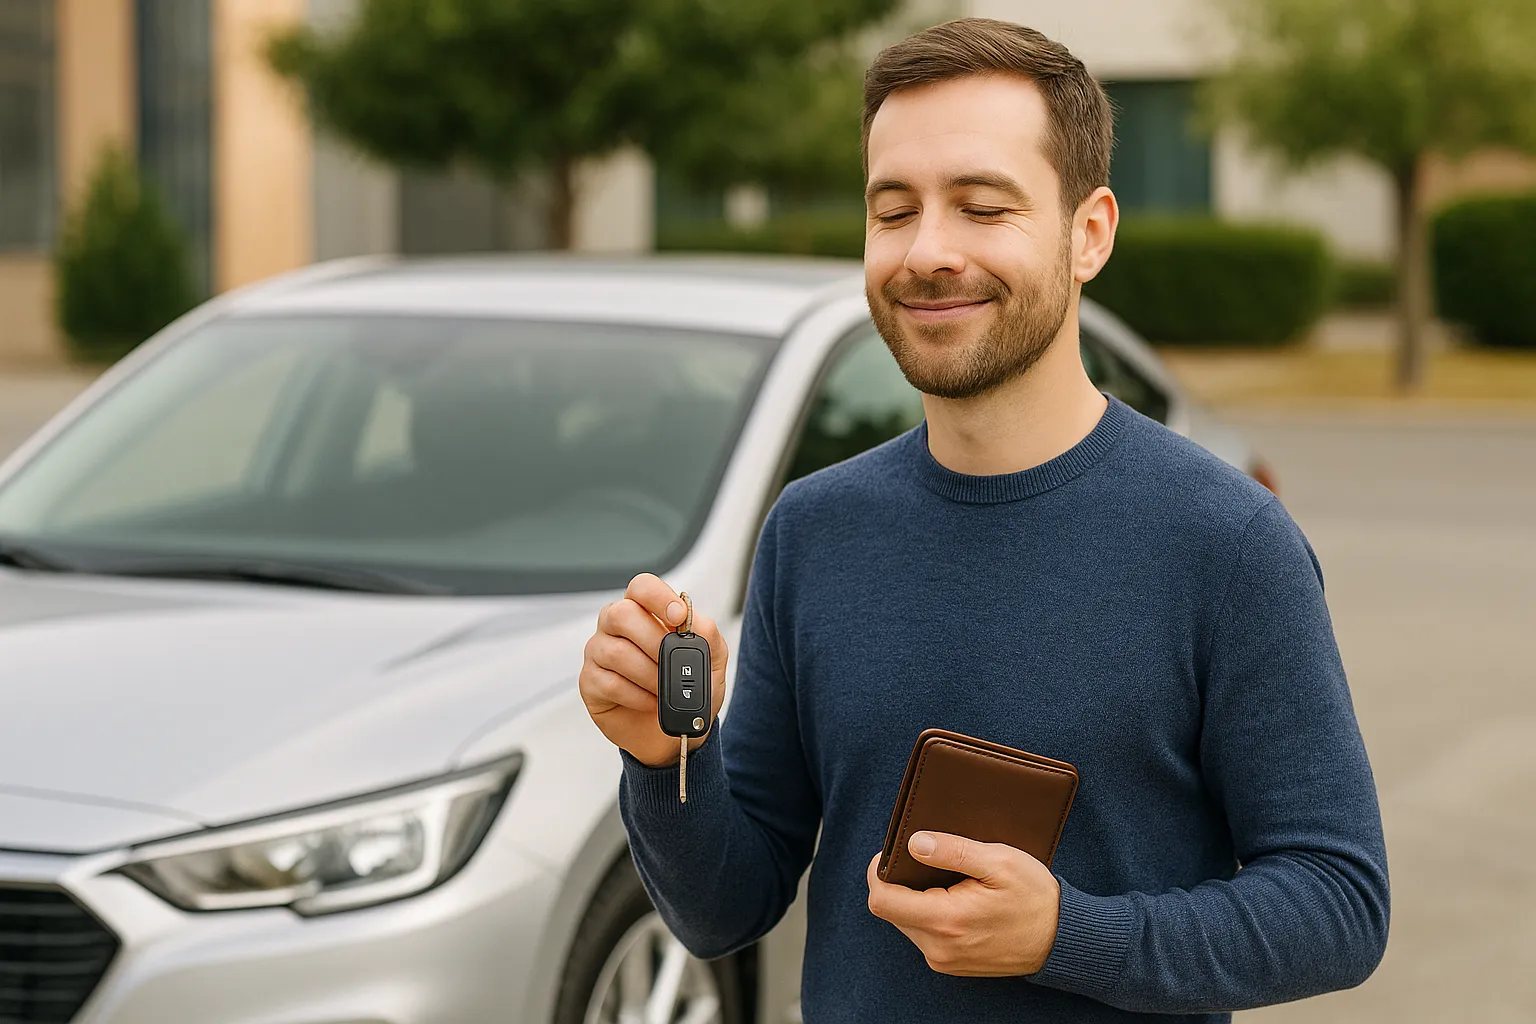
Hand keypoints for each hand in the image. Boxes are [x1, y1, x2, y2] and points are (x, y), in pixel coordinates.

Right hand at [579, 573, 728, 767]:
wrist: (671, 734)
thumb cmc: (686, 691)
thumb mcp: (712, 662)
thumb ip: (708, 635)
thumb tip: (693, 621)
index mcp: (645, 611)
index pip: (642, 587)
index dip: (658, 597)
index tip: (679, 617)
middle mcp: (616, 626)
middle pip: (621, 614)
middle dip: (654, 641)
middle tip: (672, 663)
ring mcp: (599, 653)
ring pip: (616, 652)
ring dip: (650, 675)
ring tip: (664, 690)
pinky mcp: (590, 682)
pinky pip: (610, 683)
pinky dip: (638, 696)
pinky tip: (650, 702)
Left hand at [866, 832, 1061, 975]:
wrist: (1062, 939)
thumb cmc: (1035, 898)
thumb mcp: (999, 862)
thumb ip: (953, 851)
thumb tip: (913, 843)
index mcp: (946, 921)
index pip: (883, 900)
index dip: (879, 872)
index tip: (892, 852)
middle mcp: (939, 948)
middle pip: (891, 910)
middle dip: (900, 882)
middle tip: (925, 858)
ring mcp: (944, 960)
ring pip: (906, 921)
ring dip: (915, 897)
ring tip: (946, 878)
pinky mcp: (951, 964)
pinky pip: (924, 934)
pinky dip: (929, 912)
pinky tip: (953, 897)